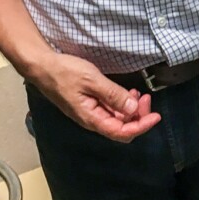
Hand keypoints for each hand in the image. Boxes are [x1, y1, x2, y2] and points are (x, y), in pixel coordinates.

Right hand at [31, 53, 160, 142]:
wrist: (42, 67)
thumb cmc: (64, 72)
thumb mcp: (92, 80)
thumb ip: (113, 95)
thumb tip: (133, 109)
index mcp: (92, 118)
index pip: (122, 132)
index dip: (142, 126)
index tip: (156, 115)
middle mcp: (92, 120)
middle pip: (122, 128)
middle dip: (139, 116)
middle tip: (148, 98)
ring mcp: (91, 113)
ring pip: (118, 119)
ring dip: (132, 110)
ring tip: (140, 94)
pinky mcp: (90, 105)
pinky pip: (111, 110)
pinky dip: (123, 104)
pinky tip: (128, 93)